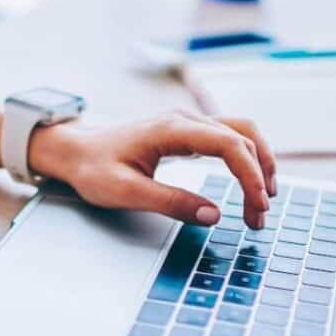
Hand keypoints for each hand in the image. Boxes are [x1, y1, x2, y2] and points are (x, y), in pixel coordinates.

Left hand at [30, 110, 275, 228]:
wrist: (74, 150)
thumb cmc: (94, 168)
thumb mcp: (127, 192)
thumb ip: (171, 202)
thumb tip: (214, 215)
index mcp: (171, 129)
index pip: (229, 144)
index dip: (250, 175)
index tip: (257, 206)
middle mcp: (184, 120)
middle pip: (242, 137)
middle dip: (259, 175)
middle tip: (260, 215)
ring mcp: (187, 123)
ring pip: (240, 134)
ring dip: (258, 164)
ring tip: (261, 202)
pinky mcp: (186, 132)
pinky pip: (228, 138)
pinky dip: (245, 159)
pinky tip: (248, 183)